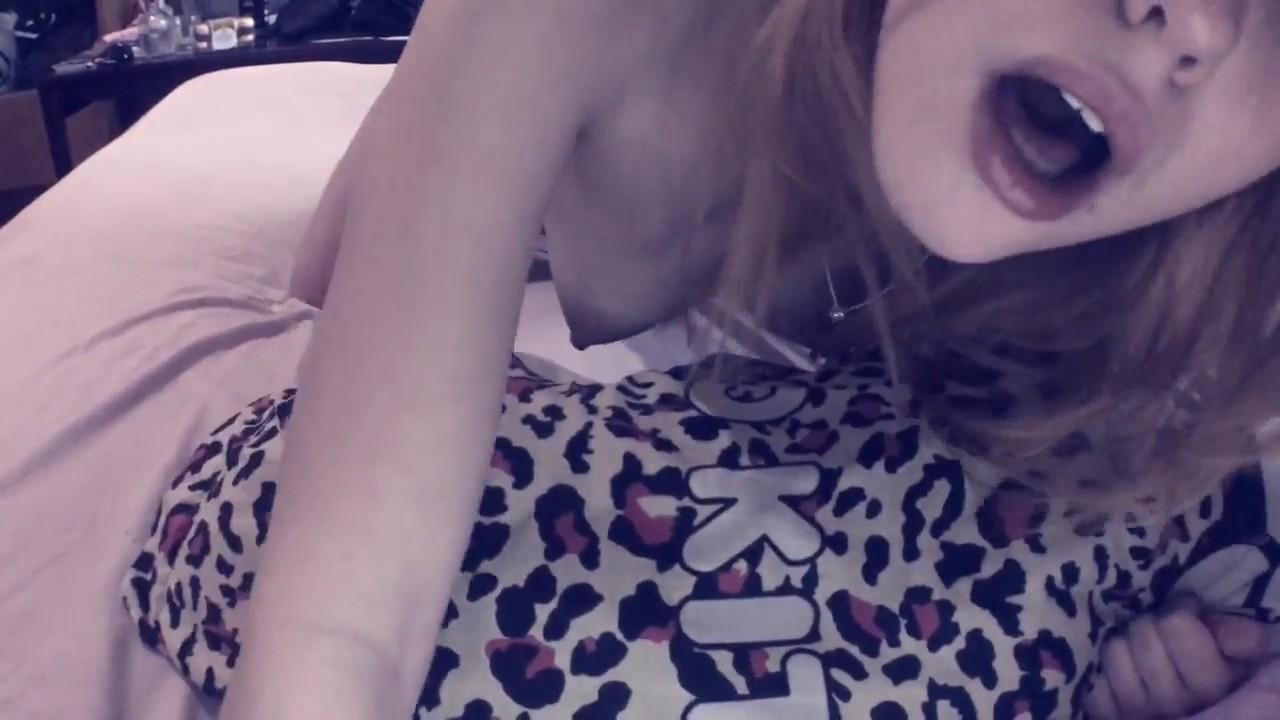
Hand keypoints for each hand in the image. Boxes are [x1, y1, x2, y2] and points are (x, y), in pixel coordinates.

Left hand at [1086, 596, 1268, 719]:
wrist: (1202, 718)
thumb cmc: (1227, 689)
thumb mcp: (1248, 663)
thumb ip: (1245, 639)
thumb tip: (1218, 625)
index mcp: (1212, 685)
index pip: (1175, 622)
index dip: (1182, 609)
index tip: (1188, 611)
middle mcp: (1175, 703)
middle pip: (1142, 630)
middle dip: (1153, 625)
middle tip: (1163, 634)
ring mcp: (1139, 714)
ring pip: (1114, 649)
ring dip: (1127, 648)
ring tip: (1143, 657)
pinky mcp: (1111, 719)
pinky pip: (1097, 683)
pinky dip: (1109, 678)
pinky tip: (1128, 681)